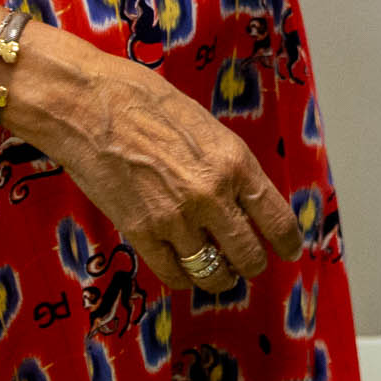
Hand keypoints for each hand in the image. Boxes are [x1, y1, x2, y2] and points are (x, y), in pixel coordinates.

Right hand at [10, 26, 302, 292]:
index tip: (291, 252)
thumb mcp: (206, 127)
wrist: (90, 105)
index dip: (288, 242)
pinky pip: (173, 274)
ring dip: (219, 278)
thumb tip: (243, 195)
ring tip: (219, 276)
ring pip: (212, 271)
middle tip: (248, 266)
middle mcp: (212, 196)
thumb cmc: (148, 102)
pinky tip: (185, 273)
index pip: (276, 218)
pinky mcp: (141, 233)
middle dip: (251, 265)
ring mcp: (176, 219)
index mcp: (235, 162)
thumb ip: (227, 164)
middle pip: (247, 254)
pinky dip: (183, 279)